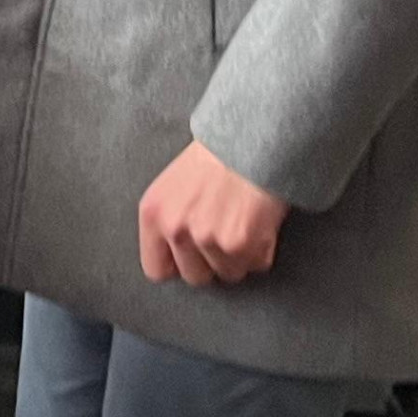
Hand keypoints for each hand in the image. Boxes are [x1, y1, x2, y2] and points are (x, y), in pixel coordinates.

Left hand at [137, 140, 289, 286]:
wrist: (252, 139)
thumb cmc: (216, 157)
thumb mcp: (172, 184)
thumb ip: (169, 220)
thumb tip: (175, 255)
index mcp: (153, 214)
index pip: (157, 270)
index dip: (179, 266)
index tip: (192, 258)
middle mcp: (176, 230)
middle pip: (195, 277)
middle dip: (212, 263)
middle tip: (224, 236)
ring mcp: (207, 239)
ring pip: (229, 273)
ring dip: (240, 256)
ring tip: (244, 224)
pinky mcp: (240, 244)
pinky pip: (256, 264)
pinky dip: (263, 249)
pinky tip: (261, 223)